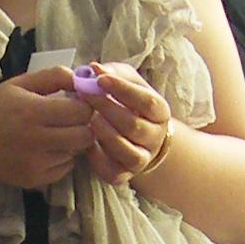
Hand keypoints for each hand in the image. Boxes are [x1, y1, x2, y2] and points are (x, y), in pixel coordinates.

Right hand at [0, 66, 95, 190]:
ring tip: (55, 133)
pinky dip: (62, 158)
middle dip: (84, 125)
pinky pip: (64, 168)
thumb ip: (52, 77)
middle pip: (85, 136)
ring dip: (72, 142)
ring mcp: (36, 163)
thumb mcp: (19, 84)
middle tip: (72, 120)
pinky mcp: (34, 180)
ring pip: (76, 152)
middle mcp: (37, 140)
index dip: (85, 105)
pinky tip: (46, 149)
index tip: (77, 102)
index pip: (82, 111)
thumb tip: (83, 77)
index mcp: (33, 111)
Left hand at [84, 62, 171, 186]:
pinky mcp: (124, 175)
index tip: (100, 79)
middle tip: (84, 95)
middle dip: (106, 108)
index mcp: (160, 112)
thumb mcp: (126, 82)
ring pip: (127, 151)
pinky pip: (112, 171)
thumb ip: (113, 73)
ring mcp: (141, 159)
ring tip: (88, 118)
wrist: (133, 137)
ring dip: (104, 134)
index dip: (123, 90)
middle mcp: (155, 137)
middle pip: (133, 125)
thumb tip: (94, 68)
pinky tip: (86, 142)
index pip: (147, 102)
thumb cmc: (127, 103)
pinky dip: (97, 158)